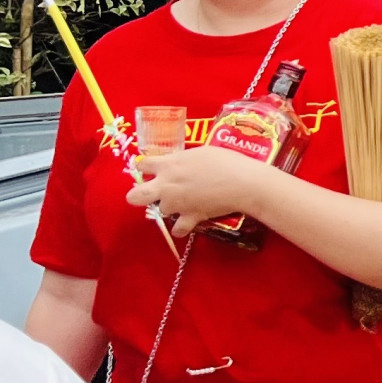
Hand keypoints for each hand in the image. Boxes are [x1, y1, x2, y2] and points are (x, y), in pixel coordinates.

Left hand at [127, 144, 278, 236]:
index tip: (154, 169)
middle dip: (139, 195)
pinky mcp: (190, 218)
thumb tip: (180, 164)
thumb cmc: (226, 161)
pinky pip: (178, 229)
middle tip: (152, 193)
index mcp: (168, 165)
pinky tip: (187, 222)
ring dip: (170, 207)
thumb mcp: (201, 152)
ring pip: (161, 210)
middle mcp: (166, 186)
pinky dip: (181, 228)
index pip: (142, 165)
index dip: (146, 167)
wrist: (244, 183)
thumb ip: (183, 159)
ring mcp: (176, 204)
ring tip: (184, 203)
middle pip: (135, 195)